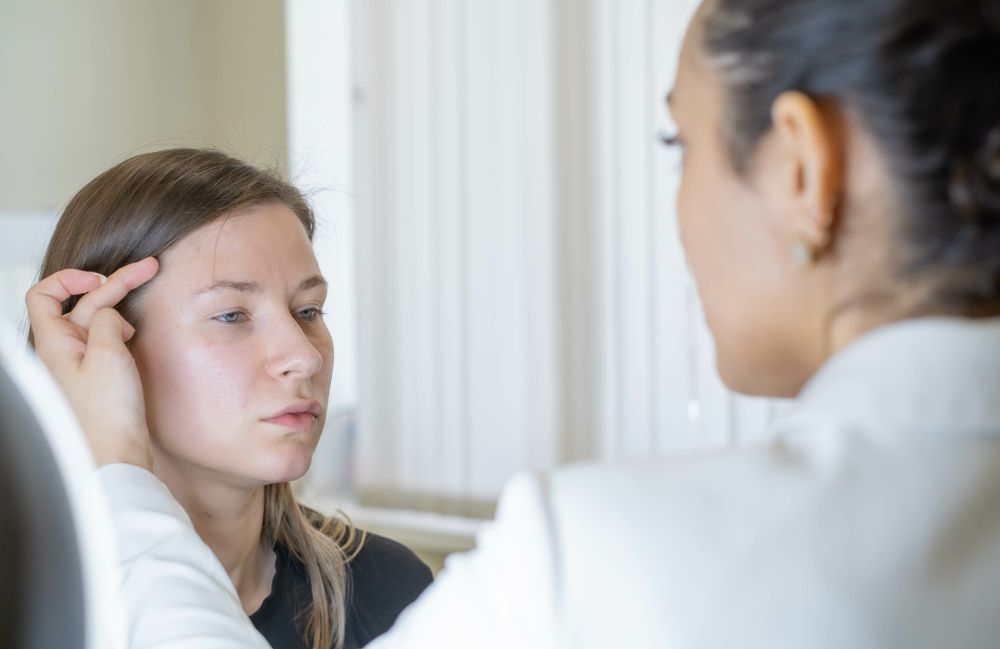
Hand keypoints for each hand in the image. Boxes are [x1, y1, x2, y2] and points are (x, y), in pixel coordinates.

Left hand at [26, 257, 159, 468]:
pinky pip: (105, 342)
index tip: (100, 279)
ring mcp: (80, 364)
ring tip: (136, 322)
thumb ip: (106, 321)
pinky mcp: (97, 377)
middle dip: (116, 284)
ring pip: (97, 322)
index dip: (70, 278)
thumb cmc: (108, 414)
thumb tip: (108, 312)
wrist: (116, 456)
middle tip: (149, 268)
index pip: (43, 294)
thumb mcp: (109, 353)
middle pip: (82, 304)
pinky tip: (133, 338)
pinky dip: (120, 332)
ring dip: (118, 312)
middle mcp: (62, 351)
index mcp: (55, 343)